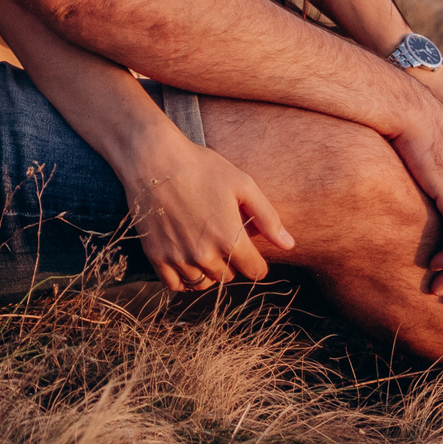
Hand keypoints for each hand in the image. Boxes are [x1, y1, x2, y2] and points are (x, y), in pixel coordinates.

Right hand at [120, 131, 294, 291]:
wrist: (153, 159)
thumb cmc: (201, 167)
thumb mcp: (242, 184)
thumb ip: (268, 217)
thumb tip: (289, 245)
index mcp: (230, 239)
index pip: (255, 272)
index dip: (257, 262)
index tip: (251, 251)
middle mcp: (205, 255)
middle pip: (228, 277)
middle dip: (231, 262)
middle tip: (223, 237)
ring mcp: (178, 258)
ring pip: (203, 283)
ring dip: (208, 271)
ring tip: (205, 248)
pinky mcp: (156, 256)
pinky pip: (175, 285)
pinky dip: (183, 278)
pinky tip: (186, 259)